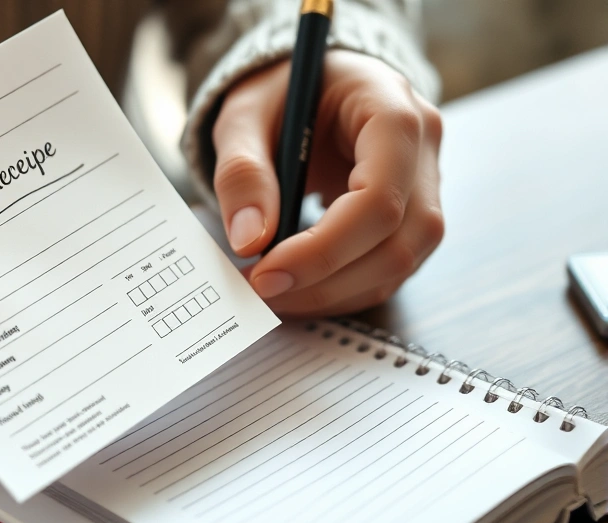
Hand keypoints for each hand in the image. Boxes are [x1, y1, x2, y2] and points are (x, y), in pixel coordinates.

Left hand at [212, 50, 443, 315]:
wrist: (309, 83)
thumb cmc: (279, 92)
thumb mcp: (243, 116)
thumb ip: (242, 171)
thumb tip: (249, 241)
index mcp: (392, 112)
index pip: (380, 197)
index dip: (324, 248)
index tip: (266, 272)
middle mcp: (424, 151)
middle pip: (399, 240)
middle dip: (327, 279)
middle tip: (261, 290)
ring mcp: (425, 187)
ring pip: (401, 264)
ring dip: (334, 293)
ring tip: (273, 293)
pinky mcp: (410, 217)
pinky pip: (389, 268)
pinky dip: (342, 290)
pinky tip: (297, 288)